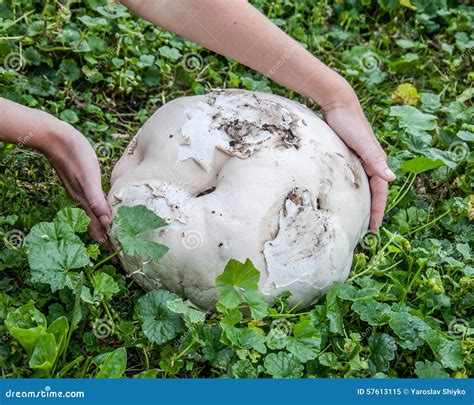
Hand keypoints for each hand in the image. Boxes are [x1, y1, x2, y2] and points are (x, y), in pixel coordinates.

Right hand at [42, 121, 111, 242]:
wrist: (55, 138)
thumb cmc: (74, 155)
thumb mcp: (88, 178)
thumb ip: (96, 200)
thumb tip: (107, 221)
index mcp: (86, 202)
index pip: (99, 230)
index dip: (108, 244)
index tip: (117, 260)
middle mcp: (83, 201)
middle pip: (97, 226)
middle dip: (107, 240)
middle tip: (119, 253)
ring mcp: (81, 193)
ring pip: (95, 216)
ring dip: (105, 227)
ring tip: (115, 236)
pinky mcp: (81, 184)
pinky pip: (94, 204)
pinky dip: (102, 212)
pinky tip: (106, 210)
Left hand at [321, 87, 395, 231]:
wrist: (336, 102)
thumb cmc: (348, 122)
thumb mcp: (362, 143)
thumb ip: (376, 160)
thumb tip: (392, 179)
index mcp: (375, 161)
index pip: (380, 192)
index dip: (378, 210)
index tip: (373, 228)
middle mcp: (369, 161)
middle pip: (373, 191)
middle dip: (371, 210)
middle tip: (366, 230)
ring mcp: (358, 158)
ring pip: (363, 185)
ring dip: (362, 201)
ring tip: (356, 217)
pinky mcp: (347, 154)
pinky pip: (352, 177)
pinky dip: (352, 189)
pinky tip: (343, 195)